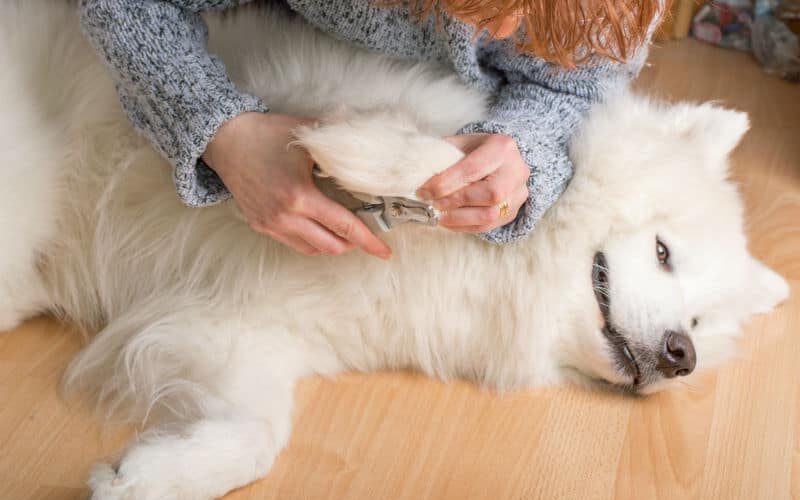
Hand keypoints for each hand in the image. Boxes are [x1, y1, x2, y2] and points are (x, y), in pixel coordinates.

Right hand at [203, 112, 391, 258]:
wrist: (224, 139)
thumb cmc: (267, 134)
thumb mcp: (307, 135)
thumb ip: (339, 147)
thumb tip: (370, 149)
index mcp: (300, 196)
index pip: (344, 226)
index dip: (368, 241)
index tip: (384, 251)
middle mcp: (284, 216)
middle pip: (330, 245)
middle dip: (352, 243)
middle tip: (366, 234)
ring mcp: (270, 224)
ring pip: (311, 249)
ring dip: (332, 243)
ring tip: (343, 231)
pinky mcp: (260, 225)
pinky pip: (293, 243)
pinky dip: (312, 240)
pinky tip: (319, 227)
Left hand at [416, 134, 528, 232]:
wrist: (500, 158)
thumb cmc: (474, 150)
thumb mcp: (460, 144)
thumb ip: (442, 157)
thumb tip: (416, 174)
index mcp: (502, 147)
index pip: (473, 169)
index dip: (446, 183)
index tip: (424, 191)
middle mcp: (516, 170)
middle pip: (489, 194)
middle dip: (455, 202)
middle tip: (432, 204)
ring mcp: (519, 193)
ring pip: (490, 214)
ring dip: (458, 218)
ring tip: (438, 215)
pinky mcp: (513, 211)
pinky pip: (489, 226)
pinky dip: (464, 227)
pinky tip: (448, 221)